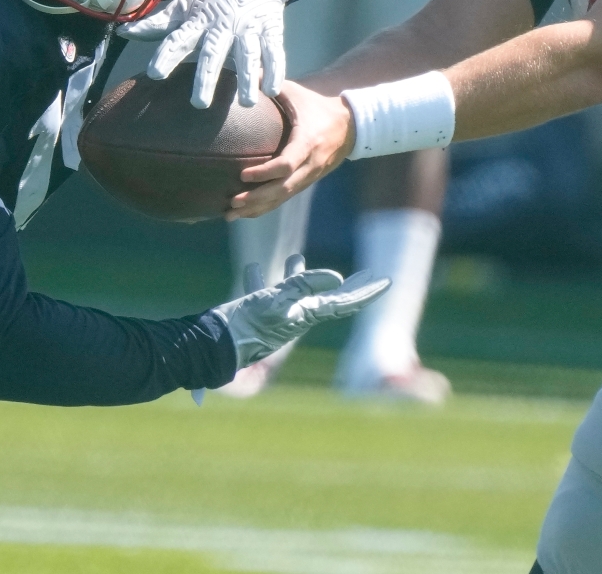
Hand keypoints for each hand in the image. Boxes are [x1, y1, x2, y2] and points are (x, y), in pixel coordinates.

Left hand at [117, 0, 287, 107]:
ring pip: (248, 54)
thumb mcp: (185, 7)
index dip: (167, 54)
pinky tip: (272, 90)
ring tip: (247, 102)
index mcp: (198, 20)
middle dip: (206, 76)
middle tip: (199, 104)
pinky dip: (275, 69)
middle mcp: (222, 25)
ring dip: (247, 77)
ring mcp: (248, 28)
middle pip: (213, 52)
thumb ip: (158, 24)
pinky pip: (274, 51)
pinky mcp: (271, 30)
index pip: (179, 38)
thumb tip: (123, 33)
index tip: (155, 74)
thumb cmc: (212, 0)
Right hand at [210, 253, 389, 366]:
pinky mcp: (255, 314)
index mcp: (307, 314)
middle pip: (329, 298)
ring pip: (292, 291)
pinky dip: (262, 278)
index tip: (387, 281)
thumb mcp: (278, 299)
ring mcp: (275, 316)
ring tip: (297, 255)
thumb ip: (305, 285)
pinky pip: (262, 292)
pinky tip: (254, 267)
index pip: (345, 302)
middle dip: (348, 286)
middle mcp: (295, 316)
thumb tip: (338, 278)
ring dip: (298, 274)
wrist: (215, 346)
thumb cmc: (247, 324)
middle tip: (367, 275)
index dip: (367, 292)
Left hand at [231, 81, 354, 217]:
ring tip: (231, 214)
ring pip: (283, 198)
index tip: (242, 174)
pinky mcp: (307, 181)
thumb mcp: (296, 92)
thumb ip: (270, 84)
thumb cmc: (317, 104)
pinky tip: (246, 212)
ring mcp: (310, 175)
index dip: (264, 173)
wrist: (351, 122)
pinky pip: (286, 198)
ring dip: (258, 208)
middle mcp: (310, 163)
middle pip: (283, 189)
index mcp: (308, 142)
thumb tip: (243, 73)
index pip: (286, 164)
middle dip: (256, 198)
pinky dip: (266, 207)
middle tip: (232, 203)